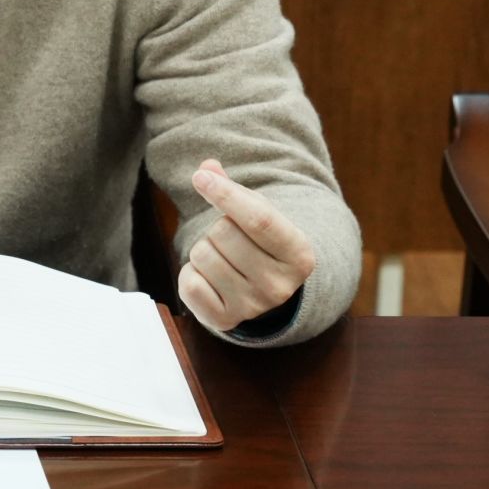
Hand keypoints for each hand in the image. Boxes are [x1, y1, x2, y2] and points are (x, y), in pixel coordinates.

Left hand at [178, 159, 317, 332]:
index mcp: (299, 255)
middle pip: (223, 233)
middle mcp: (280, 285)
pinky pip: (189, 283)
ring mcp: (253, 306)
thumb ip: (232, 189)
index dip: (226, 194)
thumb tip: (206, 169)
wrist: (264, 291)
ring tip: (224, 259)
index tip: (200, 178)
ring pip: (203, 255)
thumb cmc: (260, 243)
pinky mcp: (225, 320)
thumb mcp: (257, 213)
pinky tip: (210, 278)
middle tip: (231, 240)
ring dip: (204, 249)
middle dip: (217, 227)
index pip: (259, 219)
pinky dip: (191, 274)